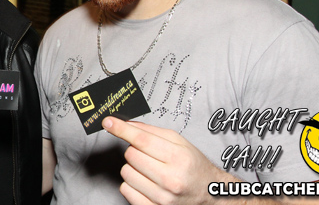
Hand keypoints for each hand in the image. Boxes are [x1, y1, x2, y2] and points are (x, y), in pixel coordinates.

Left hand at [102, 116, 231, 204]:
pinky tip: (145, 182)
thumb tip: (127, 124)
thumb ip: (152, 132)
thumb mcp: (180, 143)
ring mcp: (160, 198)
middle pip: (131, 155)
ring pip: (126, 172)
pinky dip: (131, 183)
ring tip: (149, 170)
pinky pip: (125, 190)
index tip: (108, 122)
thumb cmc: (194, 167)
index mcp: (178, 158)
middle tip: (148, 154)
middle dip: (135, 150)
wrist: (209, 195)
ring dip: (133, 168)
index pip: (141, 140)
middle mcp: (169, 179)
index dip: (122, 129)